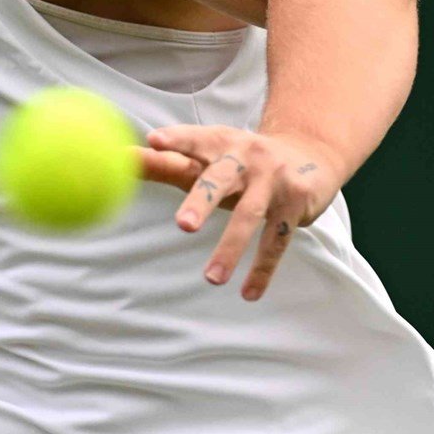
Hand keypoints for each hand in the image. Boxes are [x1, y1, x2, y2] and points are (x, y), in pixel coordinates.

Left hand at [138, 127, 344, 301]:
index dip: (174, 140)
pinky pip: (277, 240)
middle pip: (220, 179)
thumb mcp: (209, 157)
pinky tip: (248, 293)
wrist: (311, 153)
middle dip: (201, 201)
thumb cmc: (241, 160)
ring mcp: (273, 179)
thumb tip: (121, 158)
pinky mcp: (295, 202)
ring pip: (249, 215)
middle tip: (183, 225)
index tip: (152, 142)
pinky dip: (262, 269)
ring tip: (211, 279)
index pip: (193, 140)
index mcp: (219, 142)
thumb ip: (167, 162)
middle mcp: (246, 156)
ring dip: (230, 248)